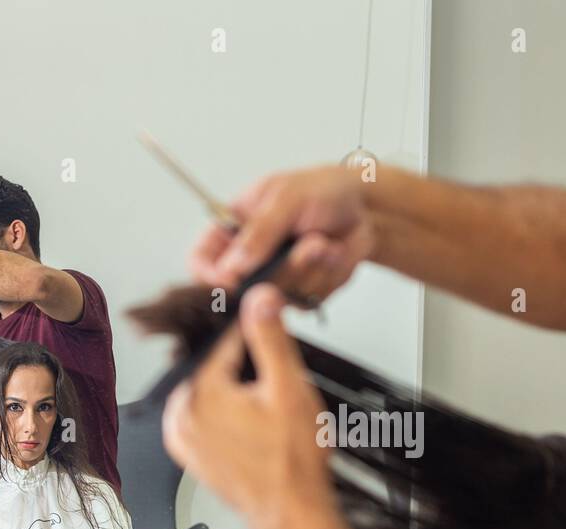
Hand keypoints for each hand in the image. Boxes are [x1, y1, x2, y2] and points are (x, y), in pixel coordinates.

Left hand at [162, 284, 335, 528]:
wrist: (292, 513)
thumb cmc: (292, 463)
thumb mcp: (289, 387)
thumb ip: (271, 337)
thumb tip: (259, 298)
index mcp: (200, 392)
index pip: (226, 342)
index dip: (257, 336)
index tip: (275, 338)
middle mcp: (183, 414)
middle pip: (217, 367)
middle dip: (248, 370)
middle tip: (276, 394)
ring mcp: (184, 437)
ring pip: (213, 392)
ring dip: (239, 393)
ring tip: (268, 418)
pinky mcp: (190, 455)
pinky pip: (207, 418)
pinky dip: (228, 415)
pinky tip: (255, 429)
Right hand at [188, 165, 374, 304]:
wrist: (364, 207)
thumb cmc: (321, 190)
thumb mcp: (286, 199)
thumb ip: (259, 232)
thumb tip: (231, 266)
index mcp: (232, 230)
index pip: (201, 262)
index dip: (209, 277)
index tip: (232, 281)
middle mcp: (249, 260)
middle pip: (242, 291)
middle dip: (281, 270)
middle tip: (310, 243)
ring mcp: (275, 280)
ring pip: (279, 297)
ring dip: (310, 268)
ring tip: (324, 241)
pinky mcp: (301, 294)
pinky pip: (307, 300)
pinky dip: (325, 276)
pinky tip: (332, 253)